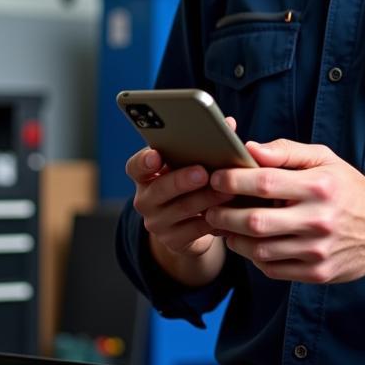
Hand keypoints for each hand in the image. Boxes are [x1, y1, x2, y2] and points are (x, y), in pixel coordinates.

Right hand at [125, 120, 235, 258]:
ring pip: (180, 210)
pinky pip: (195, 231)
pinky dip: (213, 221)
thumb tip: (229, 123)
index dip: (144, 161)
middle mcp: (145, 199)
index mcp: (145, 174)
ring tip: (227, 191)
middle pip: (159, 189)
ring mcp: (157, 222)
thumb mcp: (192, 163)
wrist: (186, 226)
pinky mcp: (173, 241)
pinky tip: (229, 213)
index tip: (156, 156)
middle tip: (203, 172)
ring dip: (206, 199)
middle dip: (182, 180)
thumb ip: (206, 143)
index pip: (135, 167)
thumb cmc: (192, 184)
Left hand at [205, 138, 364, 283]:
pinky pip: (273, 269)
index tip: (215, 177)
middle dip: (224, 214)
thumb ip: (286, 150)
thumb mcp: (324, 158)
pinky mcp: (318, 273)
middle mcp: (319, 220)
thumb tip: (250, 148)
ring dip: (234, 238)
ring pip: (259, 250)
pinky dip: (255, 257)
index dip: (233, 180)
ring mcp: (318, 251)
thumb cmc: (346, 188)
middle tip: (209, 207)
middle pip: (255, 221)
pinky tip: (250, 244)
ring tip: (224, 226)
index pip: (264, 182)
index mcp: (318, 186)